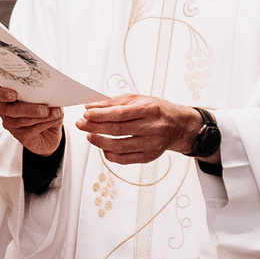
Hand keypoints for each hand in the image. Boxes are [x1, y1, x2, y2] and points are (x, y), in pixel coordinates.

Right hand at [0, 85, 63, 155]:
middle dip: (27, 109)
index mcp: (8, 94)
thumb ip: (47, 97)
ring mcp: (10, 124)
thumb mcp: (48, 99)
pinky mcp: (19, 136)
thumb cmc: (46, 109)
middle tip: (44, 110)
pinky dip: (45, 123)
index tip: (13, 95)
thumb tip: (54, 101)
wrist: (50, 131)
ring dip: (41, 117)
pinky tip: (54, 119)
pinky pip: (30, 130)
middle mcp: (5, 109)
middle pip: (8, 109)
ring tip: (55, 113)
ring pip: (21, 120)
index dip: (1, 93)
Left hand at [75, 95, 200, 165]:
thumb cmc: (157, 111)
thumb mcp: (139, 99)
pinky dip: (110, 154)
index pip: (120, 114)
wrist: (178, 126)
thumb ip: (115, 102)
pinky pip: (124, 159)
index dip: (100, 115)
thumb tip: (93, 107)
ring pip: (119, 147)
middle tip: (81, 124)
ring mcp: (151, 144)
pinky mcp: (148, 157)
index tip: (87, 114)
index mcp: (149, 110)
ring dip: (100, 142)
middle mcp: (152, 128)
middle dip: (95, 127)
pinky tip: (103, 147)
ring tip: (90, 135)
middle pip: (117, 130)